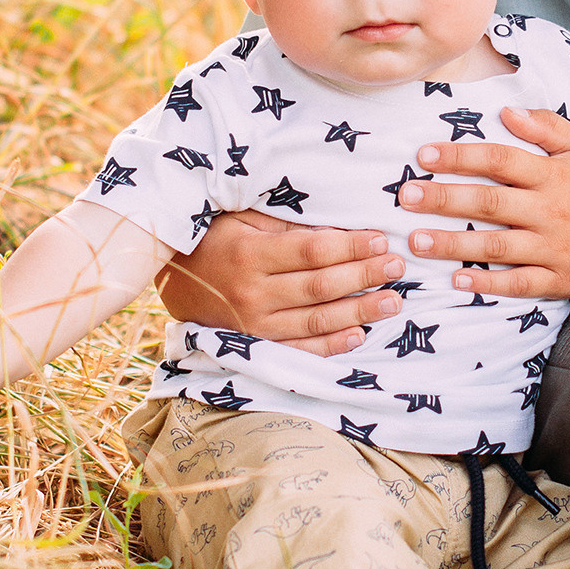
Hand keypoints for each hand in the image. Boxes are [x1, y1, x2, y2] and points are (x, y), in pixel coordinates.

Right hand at [158, 205, 405, 356]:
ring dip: (359, 311)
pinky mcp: (255, 345)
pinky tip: (359, 335)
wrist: (172, 281)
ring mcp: (255, 324)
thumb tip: (338, 226)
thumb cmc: (213, 239)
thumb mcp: (242, 219)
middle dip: (364, 275)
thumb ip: (285, 225)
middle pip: (321, 286)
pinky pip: (300, 349)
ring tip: (393, 301)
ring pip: (316, 320)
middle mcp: (253, 293)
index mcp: (250, 254)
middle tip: (398, 266)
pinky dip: (331, 344)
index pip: (313, 250)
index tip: (381, 239)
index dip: (351, 246)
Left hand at [396, 107, 569, 301]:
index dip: (461, 156)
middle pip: (490, 203)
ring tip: (416, 240)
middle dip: (444, 198)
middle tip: (405, 196)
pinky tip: (457, 279)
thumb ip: (547, 127)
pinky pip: (520, 283)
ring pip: (497, 246)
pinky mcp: (561, 280)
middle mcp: (552, 211)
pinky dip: (489, 283)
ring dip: (453, 244)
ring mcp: (555, 248)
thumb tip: (508, 111)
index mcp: (555, 175)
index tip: (424, 156)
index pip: (500, 160)